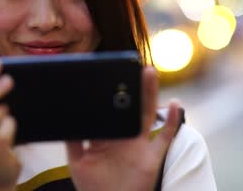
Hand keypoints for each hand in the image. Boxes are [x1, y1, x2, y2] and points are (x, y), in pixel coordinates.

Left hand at [66, 66, 180, 190]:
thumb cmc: (94, 187)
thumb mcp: (78, 163)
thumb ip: (74, 142)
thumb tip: (66, 121)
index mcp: (106, 135)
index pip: (107, 109)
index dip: (107, 92)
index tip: (104, 73)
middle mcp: (123, 136)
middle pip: (128, 106)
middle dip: (130, 86)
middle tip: (130, 65)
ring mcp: (139, 144)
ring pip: (145, 114)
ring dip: (149, 93)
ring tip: (149, 72)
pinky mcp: (152, 156)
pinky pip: (165, 137)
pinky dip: (172, 121)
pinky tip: (176, 103)